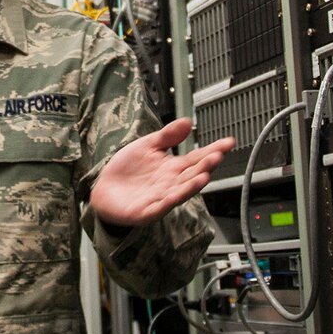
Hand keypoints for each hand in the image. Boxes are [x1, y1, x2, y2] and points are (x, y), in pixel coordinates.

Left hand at [90, 120, 234, 230]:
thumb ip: (167, 136)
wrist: (104, 189)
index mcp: (173, 168)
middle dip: (205, 165)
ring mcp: (160, 198)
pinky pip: (158, 207)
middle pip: (192, 174)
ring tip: (204, 176)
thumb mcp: (147, 146)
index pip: (197, 158)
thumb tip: (186, 122)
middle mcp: (171, 184)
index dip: (213, 150)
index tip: (227, 142)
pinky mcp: (145, 212)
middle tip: (217, 155)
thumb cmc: (128, 169)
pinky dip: (168, 202)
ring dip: (192, 185)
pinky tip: (175, 195)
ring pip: (180, 192)